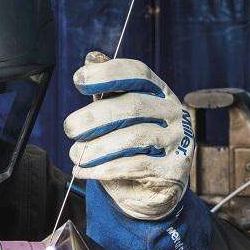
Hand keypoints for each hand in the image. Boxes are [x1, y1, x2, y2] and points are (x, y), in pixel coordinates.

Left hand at [64, 52, 211, 249]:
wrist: (152, 191)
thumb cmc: (132, 147)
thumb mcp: (118, 117)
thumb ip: (106, 90)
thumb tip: (90, 58)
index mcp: (160, 92)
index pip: (137, 73)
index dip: (107, 73)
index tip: (78, 81)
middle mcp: (175, 112)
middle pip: (132, 106)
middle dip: (94, 117)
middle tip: (70, 129)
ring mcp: (179, 141)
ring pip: (134, 138)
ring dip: (97, 148)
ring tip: (76, 155)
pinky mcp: (174, 170)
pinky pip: (134, 166)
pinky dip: (103, 169)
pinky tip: (84, 171)